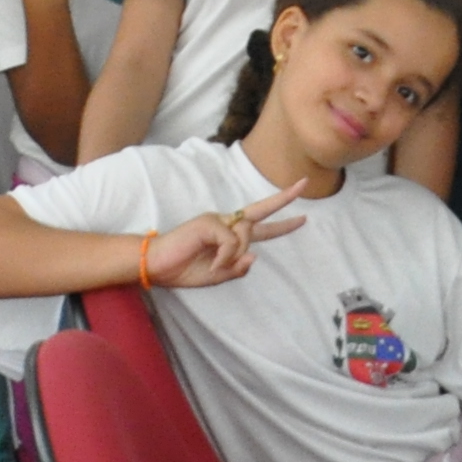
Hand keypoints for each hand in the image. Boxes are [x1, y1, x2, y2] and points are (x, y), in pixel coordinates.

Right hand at [143, 183, 309, 287]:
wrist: (157, 266)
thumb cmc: (183, 269)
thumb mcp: (216, 276)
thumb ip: (236, 268)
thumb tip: (255, 256)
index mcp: (229, 235)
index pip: (260, 227)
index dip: (282, 224)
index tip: (302, 217)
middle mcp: (225, 223)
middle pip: (259, 211)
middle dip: (283, 199)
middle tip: (304, 185)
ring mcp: (216, 220)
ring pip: (245, 234)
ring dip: (234, 256)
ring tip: (215, 267)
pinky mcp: (208, 222)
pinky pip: (230, 241)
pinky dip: (225, 256)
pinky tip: (212, 264)